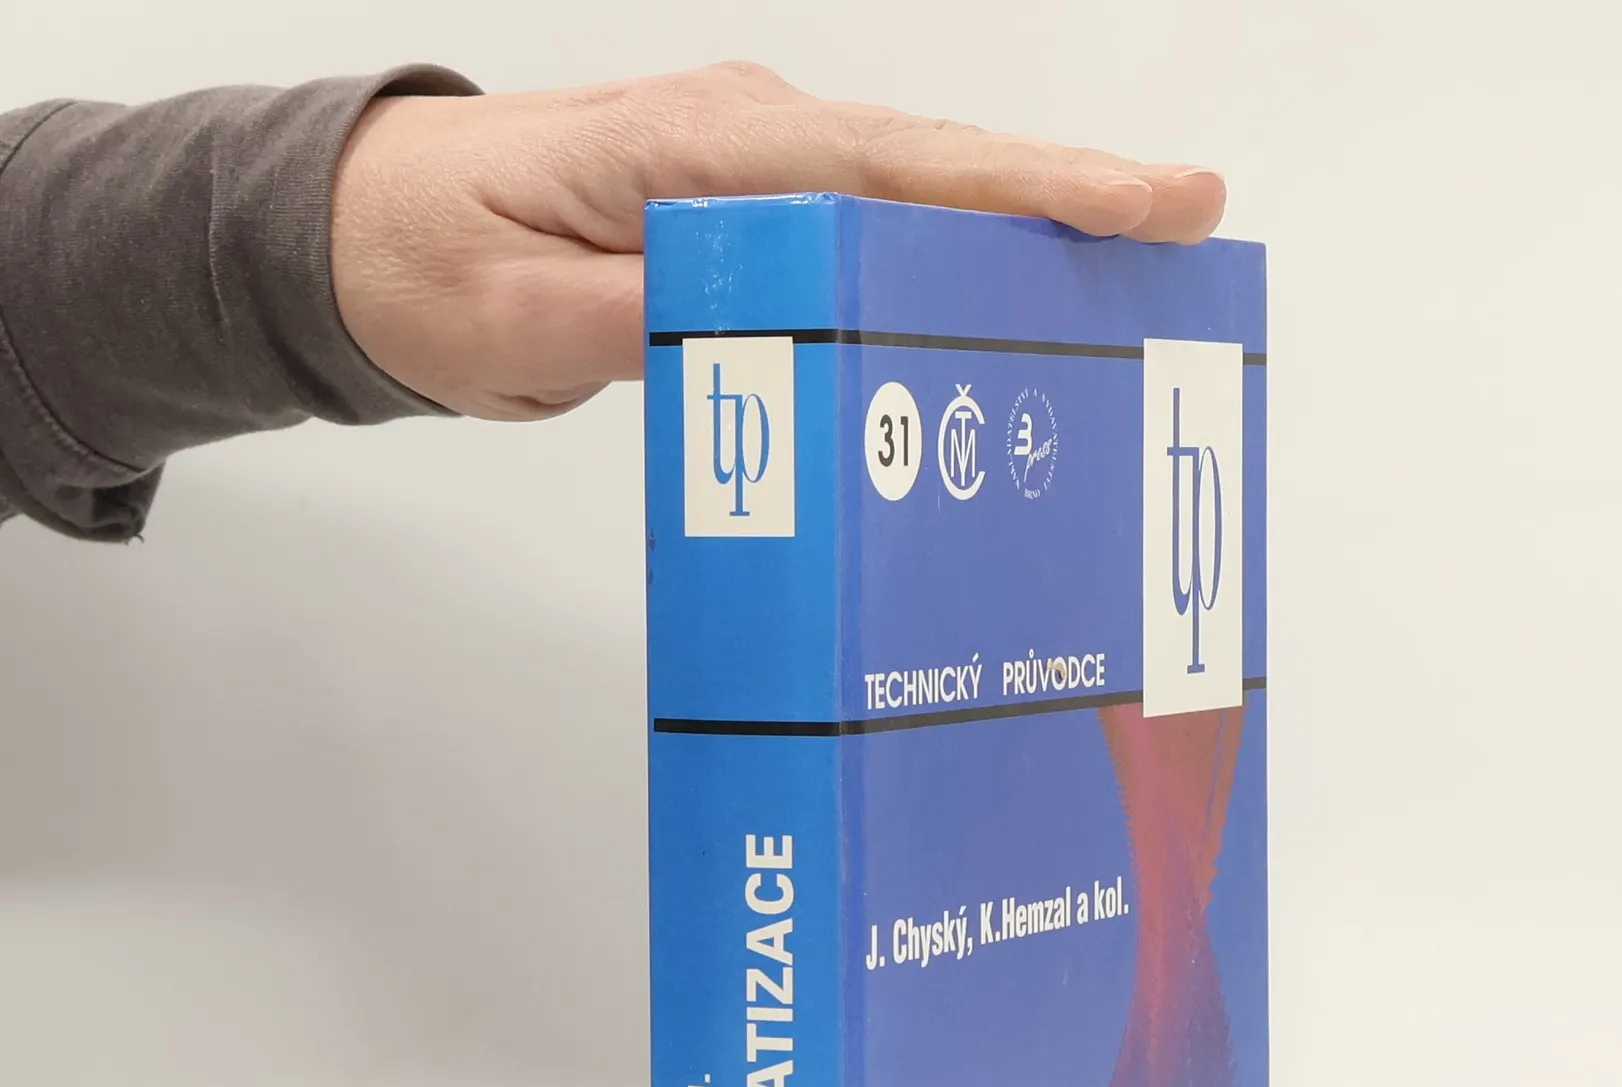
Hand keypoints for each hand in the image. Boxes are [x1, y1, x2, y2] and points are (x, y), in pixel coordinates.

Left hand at [330, 63, 1226, 419]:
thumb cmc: (424, 261)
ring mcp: (752, 182)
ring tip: (1139, 279)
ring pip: (917, 204)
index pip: (893, 168)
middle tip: (1194, 228)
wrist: (361, 240)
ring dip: (1023, 238)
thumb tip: (768, 337)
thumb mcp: (514, 311)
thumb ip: (643, 318)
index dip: (1023, 186)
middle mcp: (745, 147)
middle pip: (938, 172)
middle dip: (1069, 198)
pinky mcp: (747, 227)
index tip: (1140, 199)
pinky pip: (872, 243)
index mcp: (702, 150)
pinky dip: (950, 269)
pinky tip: (1005, 315)